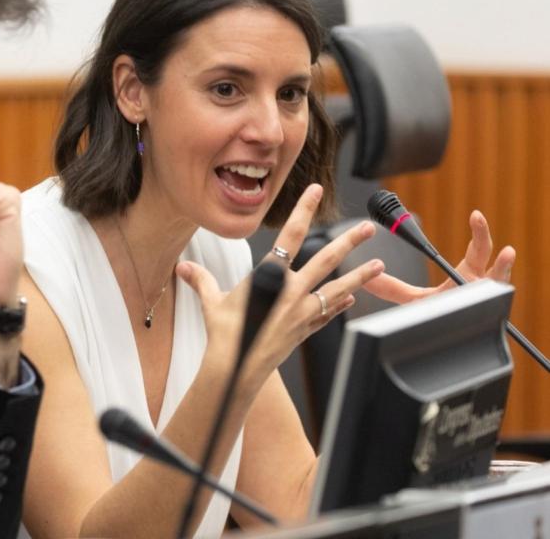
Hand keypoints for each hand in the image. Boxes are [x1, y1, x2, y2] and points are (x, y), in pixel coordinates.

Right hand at [177, 184, 384, 379]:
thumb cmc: (223, 334)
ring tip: (379, 264)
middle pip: (326, 260)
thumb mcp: (211, 302)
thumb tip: (182, 268)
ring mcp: (302, 312)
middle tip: (368, 227)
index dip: (303, 210)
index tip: (315, 191)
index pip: (290, 235)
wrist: (236, 369)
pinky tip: (350, 299)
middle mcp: (291, 291)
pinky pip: (327, 315)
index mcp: (270, 276)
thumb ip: (200, 280)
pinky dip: (339, 305)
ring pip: (337, 288)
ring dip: (359, 276)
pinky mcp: (304, 331)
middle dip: (349, 241)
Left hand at [364, 209, 515, 303]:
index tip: (475, 213)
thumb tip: (366, 279)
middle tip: (477, 216)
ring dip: (503, 266)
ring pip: (498, 279)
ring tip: (507, 252)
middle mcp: (479, 283)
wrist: (446, 343)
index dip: (477, 231)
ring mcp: (486, 298)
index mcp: (465, 275)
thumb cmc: (439, 317)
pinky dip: (501, 290)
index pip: (474, 249)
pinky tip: (503, 282)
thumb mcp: (413, 300)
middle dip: (483, 236)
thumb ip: (391, 288)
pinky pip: (496, 302)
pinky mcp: (489, 313)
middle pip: (484, 255)